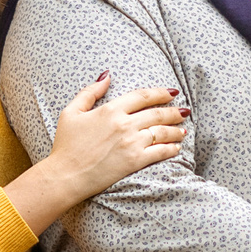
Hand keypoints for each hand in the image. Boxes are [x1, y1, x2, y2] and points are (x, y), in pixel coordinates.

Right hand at [4, 75, 186, 234]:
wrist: (66, 175)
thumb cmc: (66, 145)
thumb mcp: (71, 112)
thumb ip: (90, 91)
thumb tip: (107, 75)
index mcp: (110, 110)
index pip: (143, 96)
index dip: (161, 93)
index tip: (173, 92)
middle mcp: (124, 124)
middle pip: (157, 113)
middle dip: (174, 111)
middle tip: (185, 111)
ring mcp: (131, 143)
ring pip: (162, 132)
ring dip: (176, 130)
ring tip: (184, 130)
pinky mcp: (135, 161)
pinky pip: (160, 152)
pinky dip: (172, 149)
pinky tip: (176, 148)